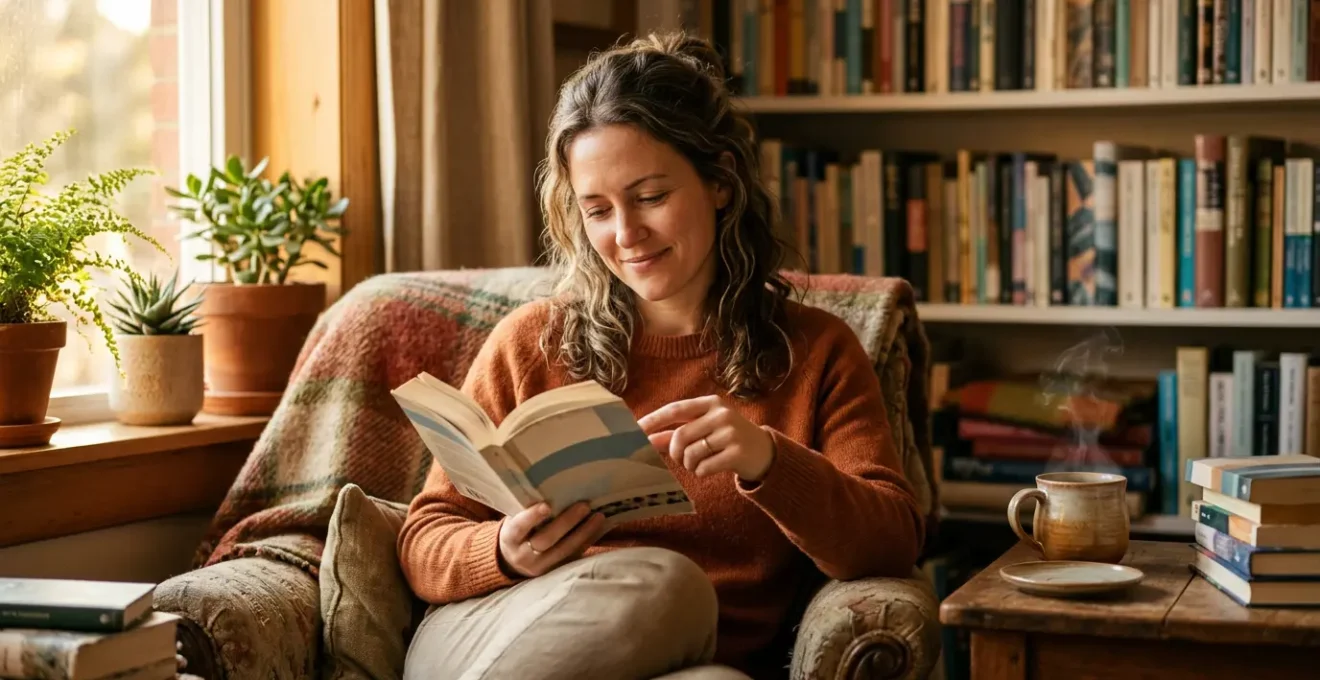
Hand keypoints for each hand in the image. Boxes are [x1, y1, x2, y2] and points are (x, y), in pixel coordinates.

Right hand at [497, 501, 607, 577]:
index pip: (520, 527)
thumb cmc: (518, 530)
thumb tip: (553, 487)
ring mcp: (541, 567)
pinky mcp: (556, 571)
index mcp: (510, 538)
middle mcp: (524, 555)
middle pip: (546, 539)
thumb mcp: (514, 519)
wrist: (512, 560)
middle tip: (584, 506)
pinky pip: (574, 556)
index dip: (533, 517)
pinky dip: (588, 541)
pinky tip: (600, 528)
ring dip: (584, 533)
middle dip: (567, 522)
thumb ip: (527, 509)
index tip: (547, 505)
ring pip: (564, 550)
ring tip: (599, 516)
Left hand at [637, 395, 775, 481]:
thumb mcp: (704, 429)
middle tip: (682, 459)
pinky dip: (701, 472)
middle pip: (680, 436)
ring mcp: (731, 432)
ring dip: (689, 464)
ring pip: (691, 453)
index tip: (634, 430)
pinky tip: (710, 468)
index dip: (653, 421)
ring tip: (699, 464)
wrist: (765, 452)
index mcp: (710, 403)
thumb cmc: (727, 439)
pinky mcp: (737, 452)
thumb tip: (646, 438)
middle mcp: (721, 414)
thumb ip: (676, 433)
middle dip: (675, 452)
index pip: (675, 409)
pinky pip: (704, 467)